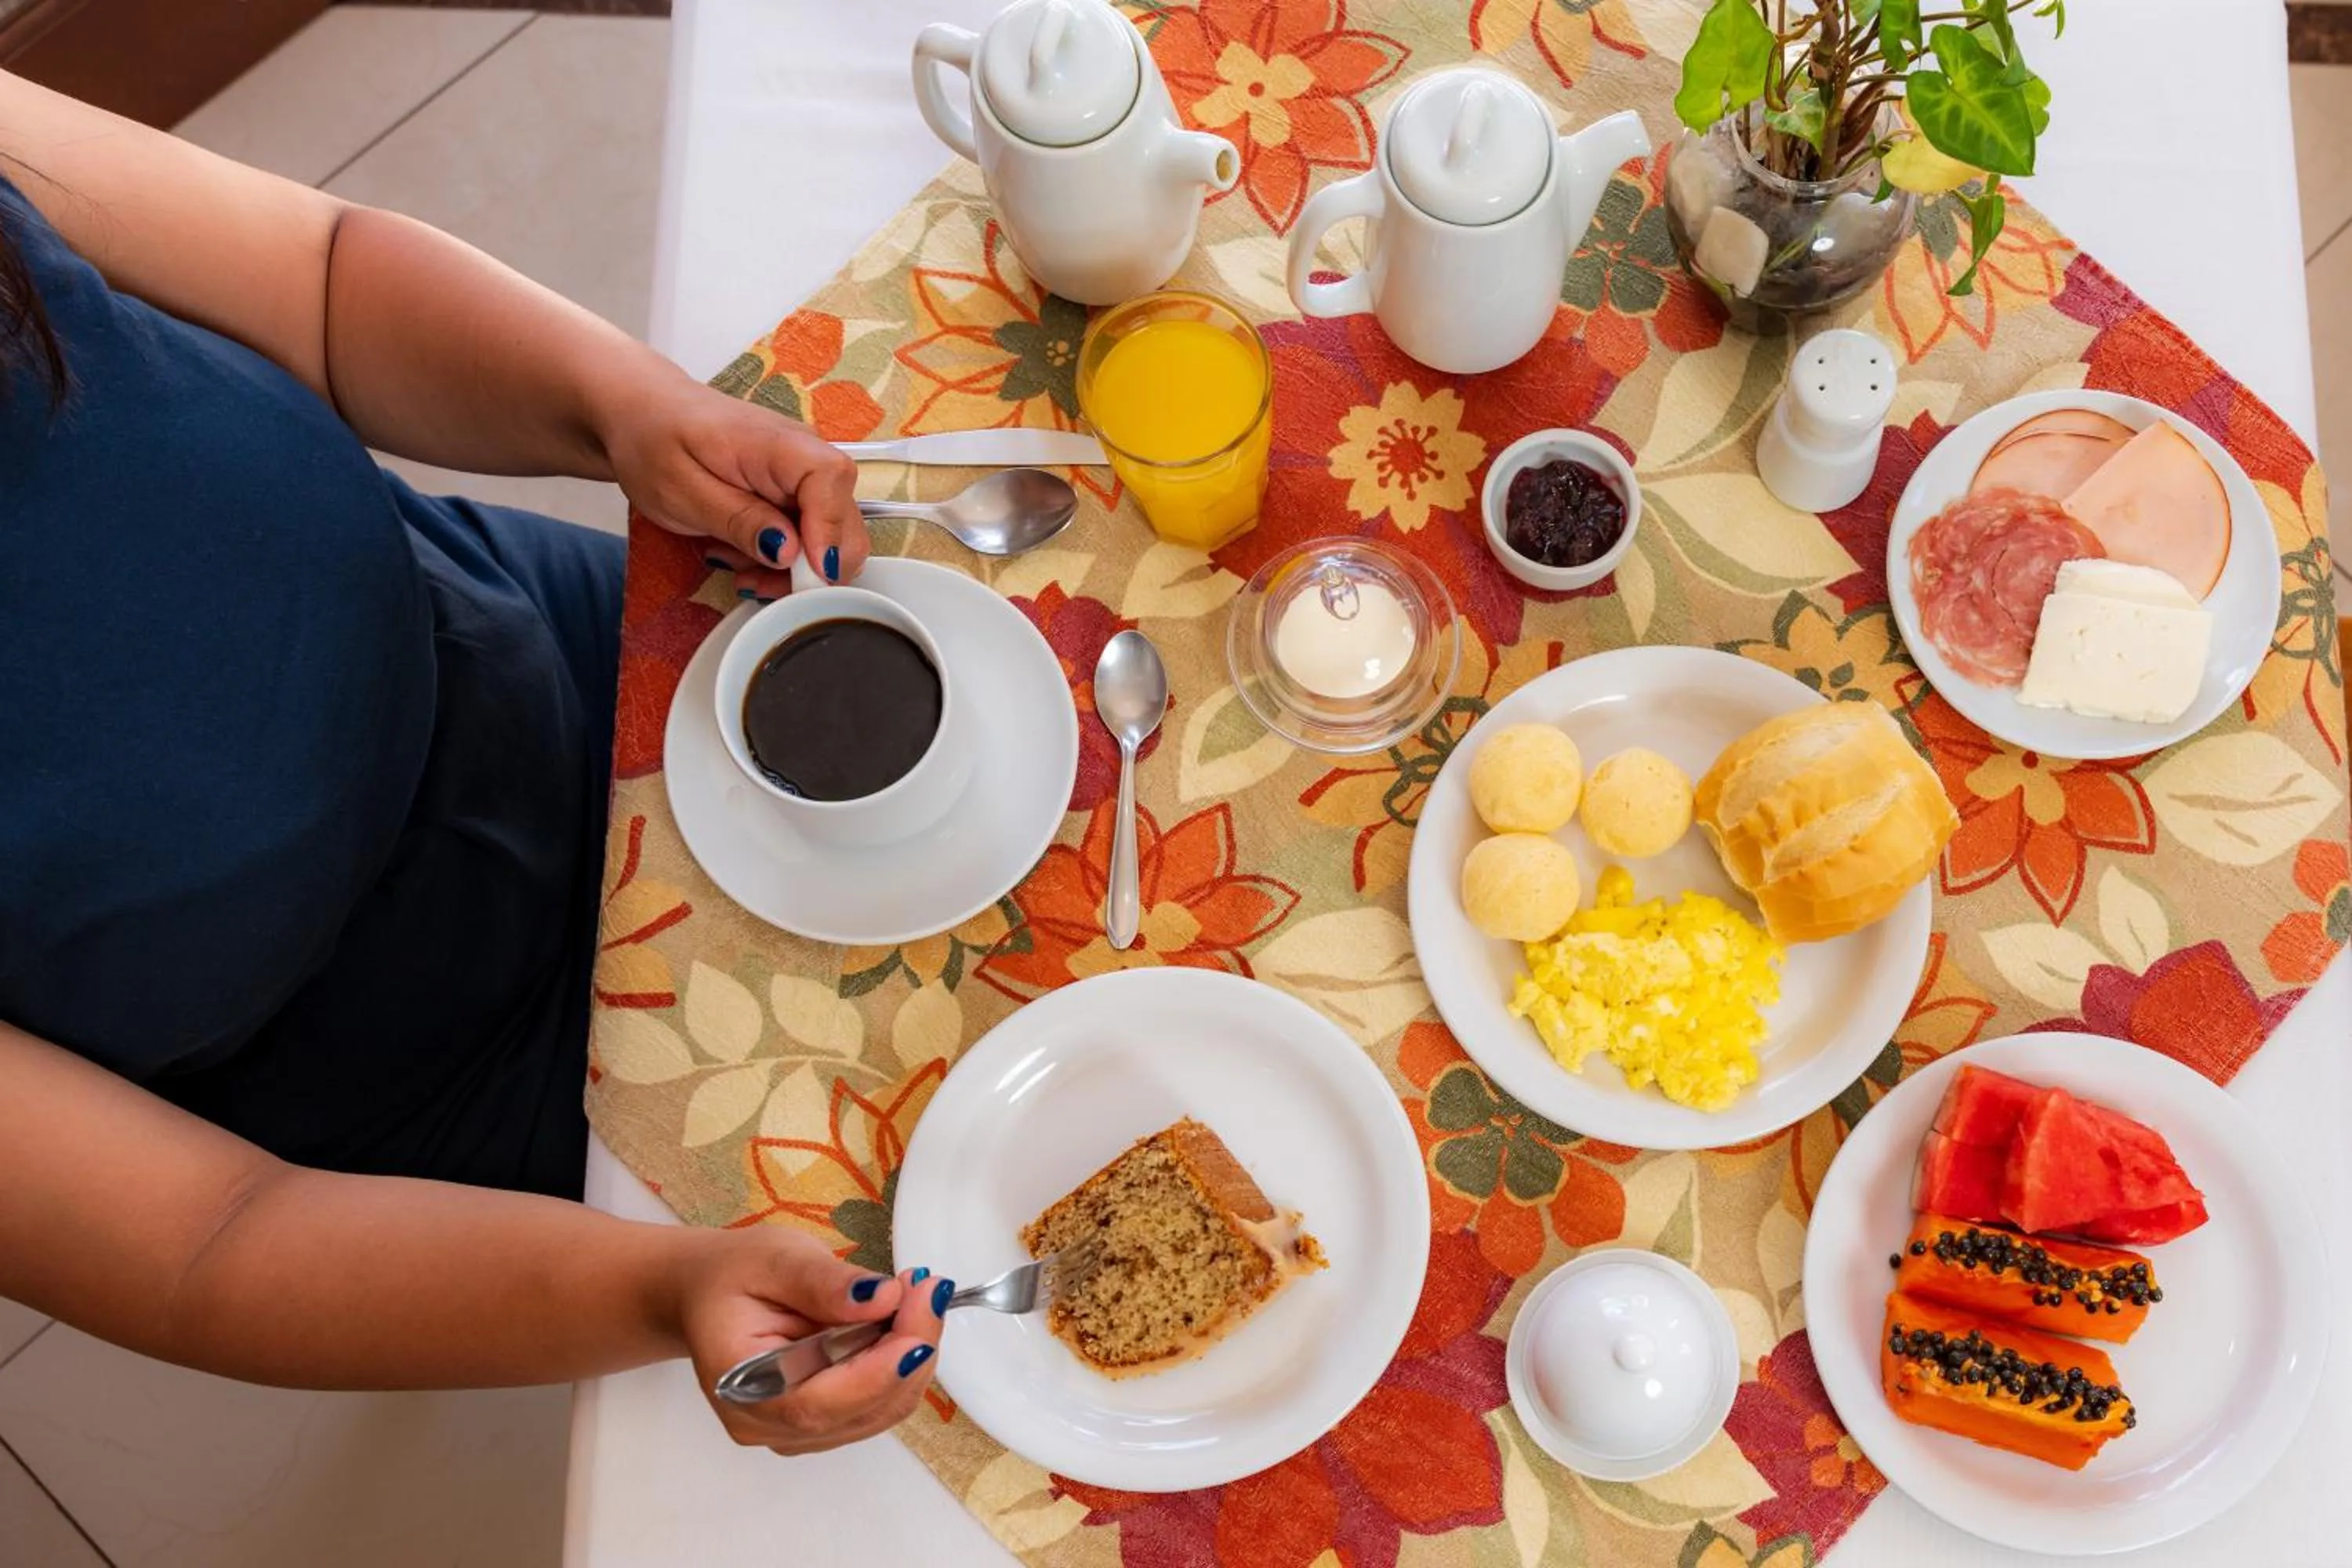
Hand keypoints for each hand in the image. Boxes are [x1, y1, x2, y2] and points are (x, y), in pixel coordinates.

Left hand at [600, 377, 871, 599]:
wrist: (643, 413)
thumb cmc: (655, 440)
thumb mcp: (683, 492)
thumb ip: (739, 521)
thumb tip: (790, 552)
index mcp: (779, 444)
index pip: (832, 483)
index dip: (828, 535)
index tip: (804, 573)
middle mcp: (805, 455)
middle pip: (844, 521)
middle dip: (810, 568)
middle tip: (757, 583)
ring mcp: (803, 474)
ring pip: (829, 538)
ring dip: (791, 569)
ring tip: (738, 568)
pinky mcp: (794, 491)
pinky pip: (808, 535)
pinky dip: (781, 557)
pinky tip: (744, 555)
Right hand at [677, 1229, 947, 1454]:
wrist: (707, 1293)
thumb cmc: (732, 1274)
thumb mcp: (774, 1258)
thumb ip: (825, 1283)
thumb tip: (884, 1298)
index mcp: (740, 1384)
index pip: (818, 1402)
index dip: (881, 1367)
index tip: (924, 1307)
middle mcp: (765, 1425)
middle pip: (859, 1410)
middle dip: (909, 1350)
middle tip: (929, 1288)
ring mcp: (793, 1433)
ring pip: (879, 1411)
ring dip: (911, 1357)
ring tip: (915, 1297)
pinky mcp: (820, 1424)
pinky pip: (877, 1405)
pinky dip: (900, 1365)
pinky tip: (900, 1321)